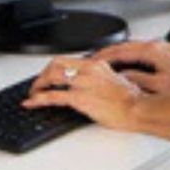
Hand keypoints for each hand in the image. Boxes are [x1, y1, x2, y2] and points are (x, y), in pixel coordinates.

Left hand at [23, 56, 140, 129]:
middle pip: (55, 64)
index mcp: (96, 65)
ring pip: (51, 77)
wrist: (138, 108)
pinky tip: (31, 102)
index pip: (67, 60)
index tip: (49, 76)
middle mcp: (88, 70)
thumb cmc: (132, 99)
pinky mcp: (80, 98)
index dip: (53, 68)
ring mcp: (83, 83)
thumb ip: (101, 79)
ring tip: (32, 93)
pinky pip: (53, 96)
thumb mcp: (117, 81)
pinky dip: (38, 99)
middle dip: (43, 74)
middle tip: (38, 84)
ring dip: (38, 85)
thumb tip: (93, 85)